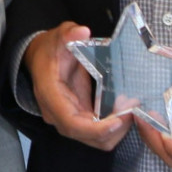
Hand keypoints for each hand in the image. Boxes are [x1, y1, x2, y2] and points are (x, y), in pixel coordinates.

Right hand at [23, 22, 128, 151]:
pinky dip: (113, 128)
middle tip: (132, 111)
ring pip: (94, 140)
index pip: (71, 123)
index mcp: (50, 94)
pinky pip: (96, 133)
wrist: (39, 57)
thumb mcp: (59, 36)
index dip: (95, 129)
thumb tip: (82, 32)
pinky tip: (124, 112)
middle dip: (113, 130)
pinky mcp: (77, 119)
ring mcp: (66, 119)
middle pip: (86, 137)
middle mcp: (56, 113)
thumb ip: (69, 34)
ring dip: (115, 131)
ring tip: (131, 111)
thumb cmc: (50, 49)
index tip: (118, 122)